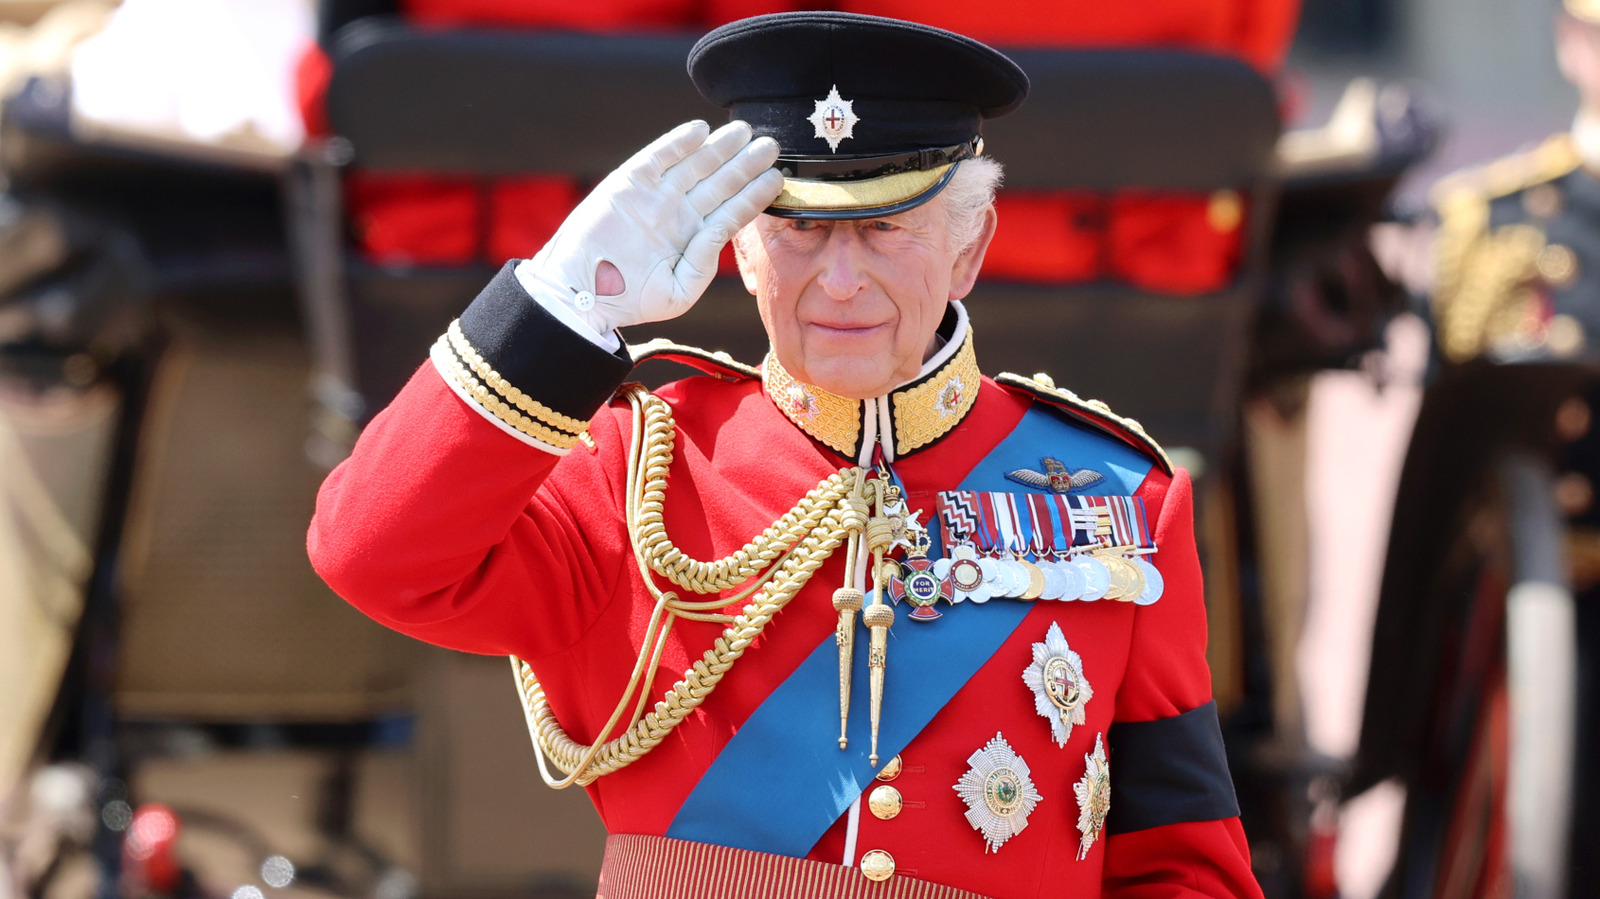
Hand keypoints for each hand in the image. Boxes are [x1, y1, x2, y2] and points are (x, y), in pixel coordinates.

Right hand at [519, 120, 782, 333]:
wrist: (581, 292)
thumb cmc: (629, 299)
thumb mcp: (678, 292)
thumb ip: (703, 263)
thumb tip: (720, 230)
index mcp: (693, 239)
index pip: (731, 211)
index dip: (754, 194)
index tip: (777, 179)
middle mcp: (679, 213)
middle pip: (719, 182)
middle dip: (745, 164)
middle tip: (772, 145)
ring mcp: (656, 196)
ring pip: (695, 165)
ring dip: (720, 148)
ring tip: (745, 132)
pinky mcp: (629, 182)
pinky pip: (658, 157)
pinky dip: (678, 143)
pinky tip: (701, 130)